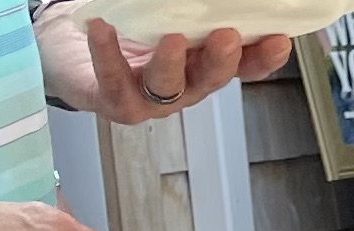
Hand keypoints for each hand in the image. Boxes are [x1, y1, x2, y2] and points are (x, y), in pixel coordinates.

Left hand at [35, 14, 289, 122]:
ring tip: (172, 39)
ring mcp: (150, 98)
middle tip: (229, 37)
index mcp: (201, 63)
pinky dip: (108, 53)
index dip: (262, 58)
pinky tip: (104, 29)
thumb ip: (186, 6)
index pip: (242, 66)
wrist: (73, 51)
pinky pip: (113, 80)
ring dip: (173, 64)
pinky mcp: (113, 99)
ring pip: (167, 87)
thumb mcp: (162, 12)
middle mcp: (182, 85)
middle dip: (221, 60)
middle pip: (209, 78)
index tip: (280, 40)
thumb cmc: (125, 27)